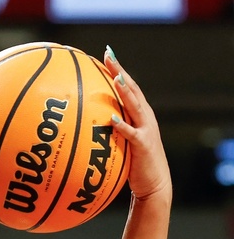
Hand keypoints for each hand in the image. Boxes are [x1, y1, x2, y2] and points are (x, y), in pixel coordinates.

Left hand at [103, 46, 171, 202]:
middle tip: (109, 55)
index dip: (118, 70)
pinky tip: (113, 118)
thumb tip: (83, 122)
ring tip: (116, 77)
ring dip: (126, 92)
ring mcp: (146, 130)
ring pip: (135, 106)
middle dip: (120, 71)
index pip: (127, 87)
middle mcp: (144, 118)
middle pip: (132, 90)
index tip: (106, 54)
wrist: (154, 184)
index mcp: (138, 115)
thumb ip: (107, 129)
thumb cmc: (133, 164)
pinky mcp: (143, 146)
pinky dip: (123, 126)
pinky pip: (132, 134)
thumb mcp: (119, 142)